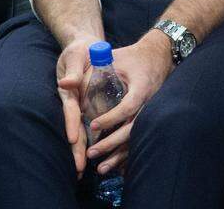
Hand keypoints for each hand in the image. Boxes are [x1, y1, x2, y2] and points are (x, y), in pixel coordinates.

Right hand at [56, 36, 99, 178]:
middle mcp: (72, 102)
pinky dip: (89, 143)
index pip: (70, 110)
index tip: (74, 139)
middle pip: (74, 128)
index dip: (71, 125)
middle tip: (78, 169)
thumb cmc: (80, 50)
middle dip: (74, 149)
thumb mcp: (76, 55)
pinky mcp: (87, 108)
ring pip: (80, 132)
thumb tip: (67, 83)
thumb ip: (74, 70)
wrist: (85, 48)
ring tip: (81, 171)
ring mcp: (79, 107)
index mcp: (69, 91)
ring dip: (80, 151)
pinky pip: (88, 128)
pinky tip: (93, 157)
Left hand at [87, 29, 174, 174]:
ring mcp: (152, 111)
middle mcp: (150, 102)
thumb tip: (64, 83)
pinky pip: (140, 138)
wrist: (159, 55)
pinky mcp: (150, 117)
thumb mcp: (113, 56)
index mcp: (141, 87)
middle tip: (91, 153)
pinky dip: (128, 154)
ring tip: (101, 168)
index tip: (94, 125)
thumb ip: (90, 69)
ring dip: (119, 154)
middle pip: (133, 128)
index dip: (112, 118)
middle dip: (112, 143)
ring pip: (136, 137)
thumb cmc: (132, 56)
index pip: (128, 106)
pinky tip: (117, 167)